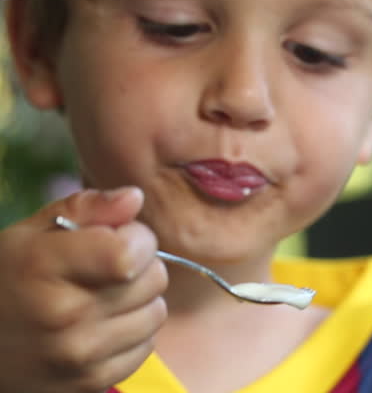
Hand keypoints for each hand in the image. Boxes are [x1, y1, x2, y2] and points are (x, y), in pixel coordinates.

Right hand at [0, 187, 167, 392]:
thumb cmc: (9, 280)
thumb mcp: (32, 233)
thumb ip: (87, 208)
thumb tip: (134, 197)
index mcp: (45, 268)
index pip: (132, 252)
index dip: (136, 238)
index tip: (117, 238)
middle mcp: (64, 315)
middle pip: (154, 279)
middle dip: (140, 267)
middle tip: (106, 270)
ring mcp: (79, 355)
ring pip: (156, 313)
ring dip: (139, 302)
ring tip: (102, 299)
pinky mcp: (91, 382)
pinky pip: (146, 347)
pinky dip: (132, 335)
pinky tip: (100, 328)